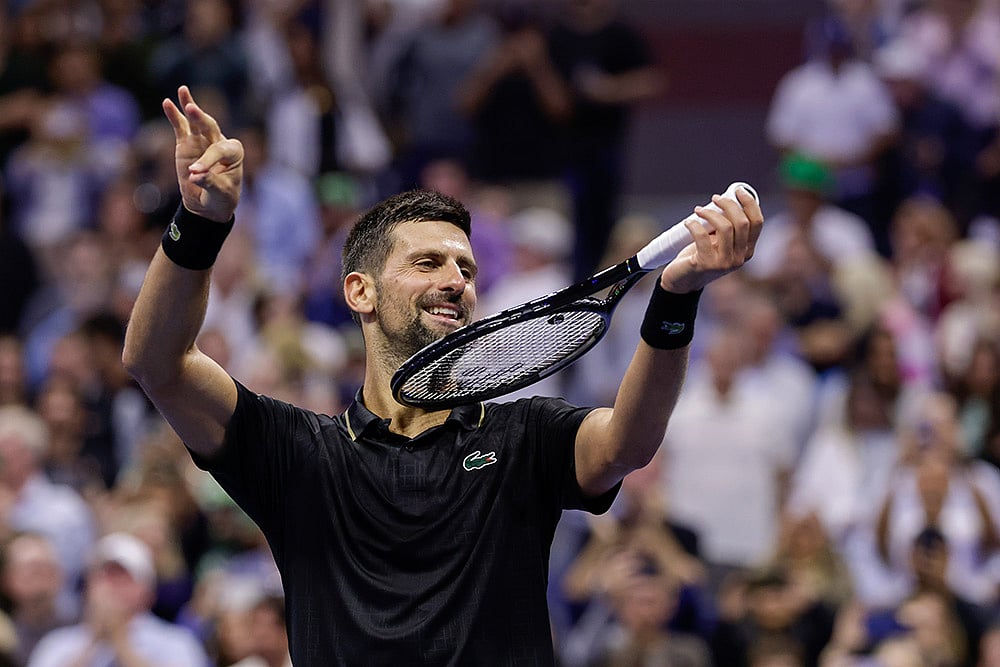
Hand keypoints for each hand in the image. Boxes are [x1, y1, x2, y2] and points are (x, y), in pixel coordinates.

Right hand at [162, 86, 242, 222]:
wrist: (209, 204)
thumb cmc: (220, 198)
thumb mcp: (220, 193)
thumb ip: (209, 182)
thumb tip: (193, 175)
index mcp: (234, 153)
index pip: (219, 151)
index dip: (206, 161)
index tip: (193, 174)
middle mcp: (219, 142)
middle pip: (210, 127)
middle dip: (201, 118)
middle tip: (191, 109)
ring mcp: (202, 140)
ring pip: (197, 121)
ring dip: (190, 106)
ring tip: (183, 91)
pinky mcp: (186, 142)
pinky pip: (180, 127)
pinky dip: (174, 115)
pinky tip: (167, 103)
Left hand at [659, 186, 762, 293]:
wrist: (683, 281)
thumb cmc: (700, 255)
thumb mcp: (719, 242)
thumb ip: (727, 227)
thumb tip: (725, 200)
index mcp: (748, 250)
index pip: (757, 222)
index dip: (750, 203)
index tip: (737, 191)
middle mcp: (740, 258)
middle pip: (742, 222)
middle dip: (729, 204)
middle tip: (715, 198)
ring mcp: (725, 263)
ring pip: (725, 228)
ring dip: (710, 213)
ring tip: (698, 210)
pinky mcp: (707, 264)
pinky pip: (702, 237)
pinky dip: (694, 225)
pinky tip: (688, 222)